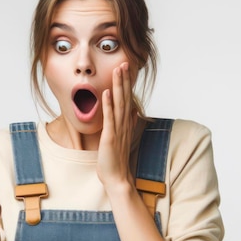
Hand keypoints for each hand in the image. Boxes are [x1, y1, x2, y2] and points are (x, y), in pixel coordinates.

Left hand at [97, 62, 137, 191]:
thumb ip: (128, 124)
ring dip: (118, 86)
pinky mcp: (110, 137)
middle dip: (124, 79)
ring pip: (119, 104)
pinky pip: (110, 118)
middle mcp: (124, 124)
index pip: (127, 99)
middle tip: (124, 62)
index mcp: (126, 124)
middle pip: (125, 97)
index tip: (125, 68)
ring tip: (118, 71)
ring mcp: (118, 130)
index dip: (126, 83)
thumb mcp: (122, 138)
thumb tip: (134, 111)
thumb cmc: (116, 160)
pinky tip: (106, 92)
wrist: (117, 178)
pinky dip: (108, 105)